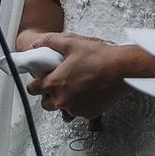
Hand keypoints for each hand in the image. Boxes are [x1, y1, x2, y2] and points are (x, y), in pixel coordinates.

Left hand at [24, 32, 154, 119]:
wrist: (122, 69)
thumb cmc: (97, 56)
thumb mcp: (70, 42)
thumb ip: (49, 42)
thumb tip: (36, 43)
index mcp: (55, 83)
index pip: (32, 90)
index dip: (34, 82)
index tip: (39, 78)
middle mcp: (63, 100)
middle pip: (45, 103)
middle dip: (47, 94)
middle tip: (56, 81)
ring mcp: (76, 109)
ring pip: (62, 108)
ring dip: (63, 99)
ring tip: (73, 84)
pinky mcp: (89, 114)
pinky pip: (77, 111)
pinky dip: (78, 103)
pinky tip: (85, 89)